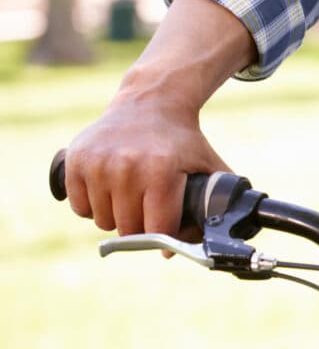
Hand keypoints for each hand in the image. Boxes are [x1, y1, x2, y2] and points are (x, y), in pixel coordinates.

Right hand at [63, 94, 229, 238]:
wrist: (149, 103)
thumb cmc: (181, 141)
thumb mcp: (207, 165)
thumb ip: (213, 204)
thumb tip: (201, 245)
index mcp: (162, 170)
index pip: (156, 229)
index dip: (163, 236)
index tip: (166, 231)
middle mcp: (127, 166)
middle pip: (128, 229)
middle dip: (140, 227)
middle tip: (148, 209)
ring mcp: (98, 164)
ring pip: (102, 221)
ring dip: (116, 216)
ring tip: (130, 195)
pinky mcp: (76, 161)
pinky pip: (80, 207)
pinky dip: (93, 206)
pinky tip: (109, 189)